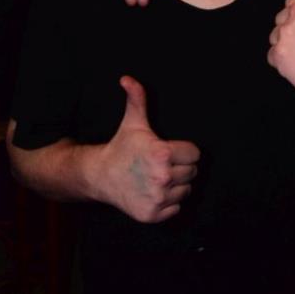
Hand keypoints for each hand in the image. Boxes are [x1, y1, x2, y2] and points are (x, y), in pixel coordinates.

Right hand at [98, 76, 199, 222]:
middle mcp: (162, 177)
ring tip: (156, 177)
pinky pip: (176, 208)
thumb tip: (127, 78)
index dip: (183, 151)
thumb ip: (137, 99)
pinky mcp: (153, 214)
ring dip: (176, 185)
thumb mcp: (132, 123)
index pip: (195, 154)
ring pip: (186, 191)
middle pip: (192, 172)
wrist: (99, 176)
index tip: (168, 151)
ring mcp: (158, 198)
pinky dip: (168, 202)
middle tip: (161, 164)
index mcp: (162, 153)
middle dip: (180, 167)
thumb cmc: (121, 148)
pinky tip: (152, 191)